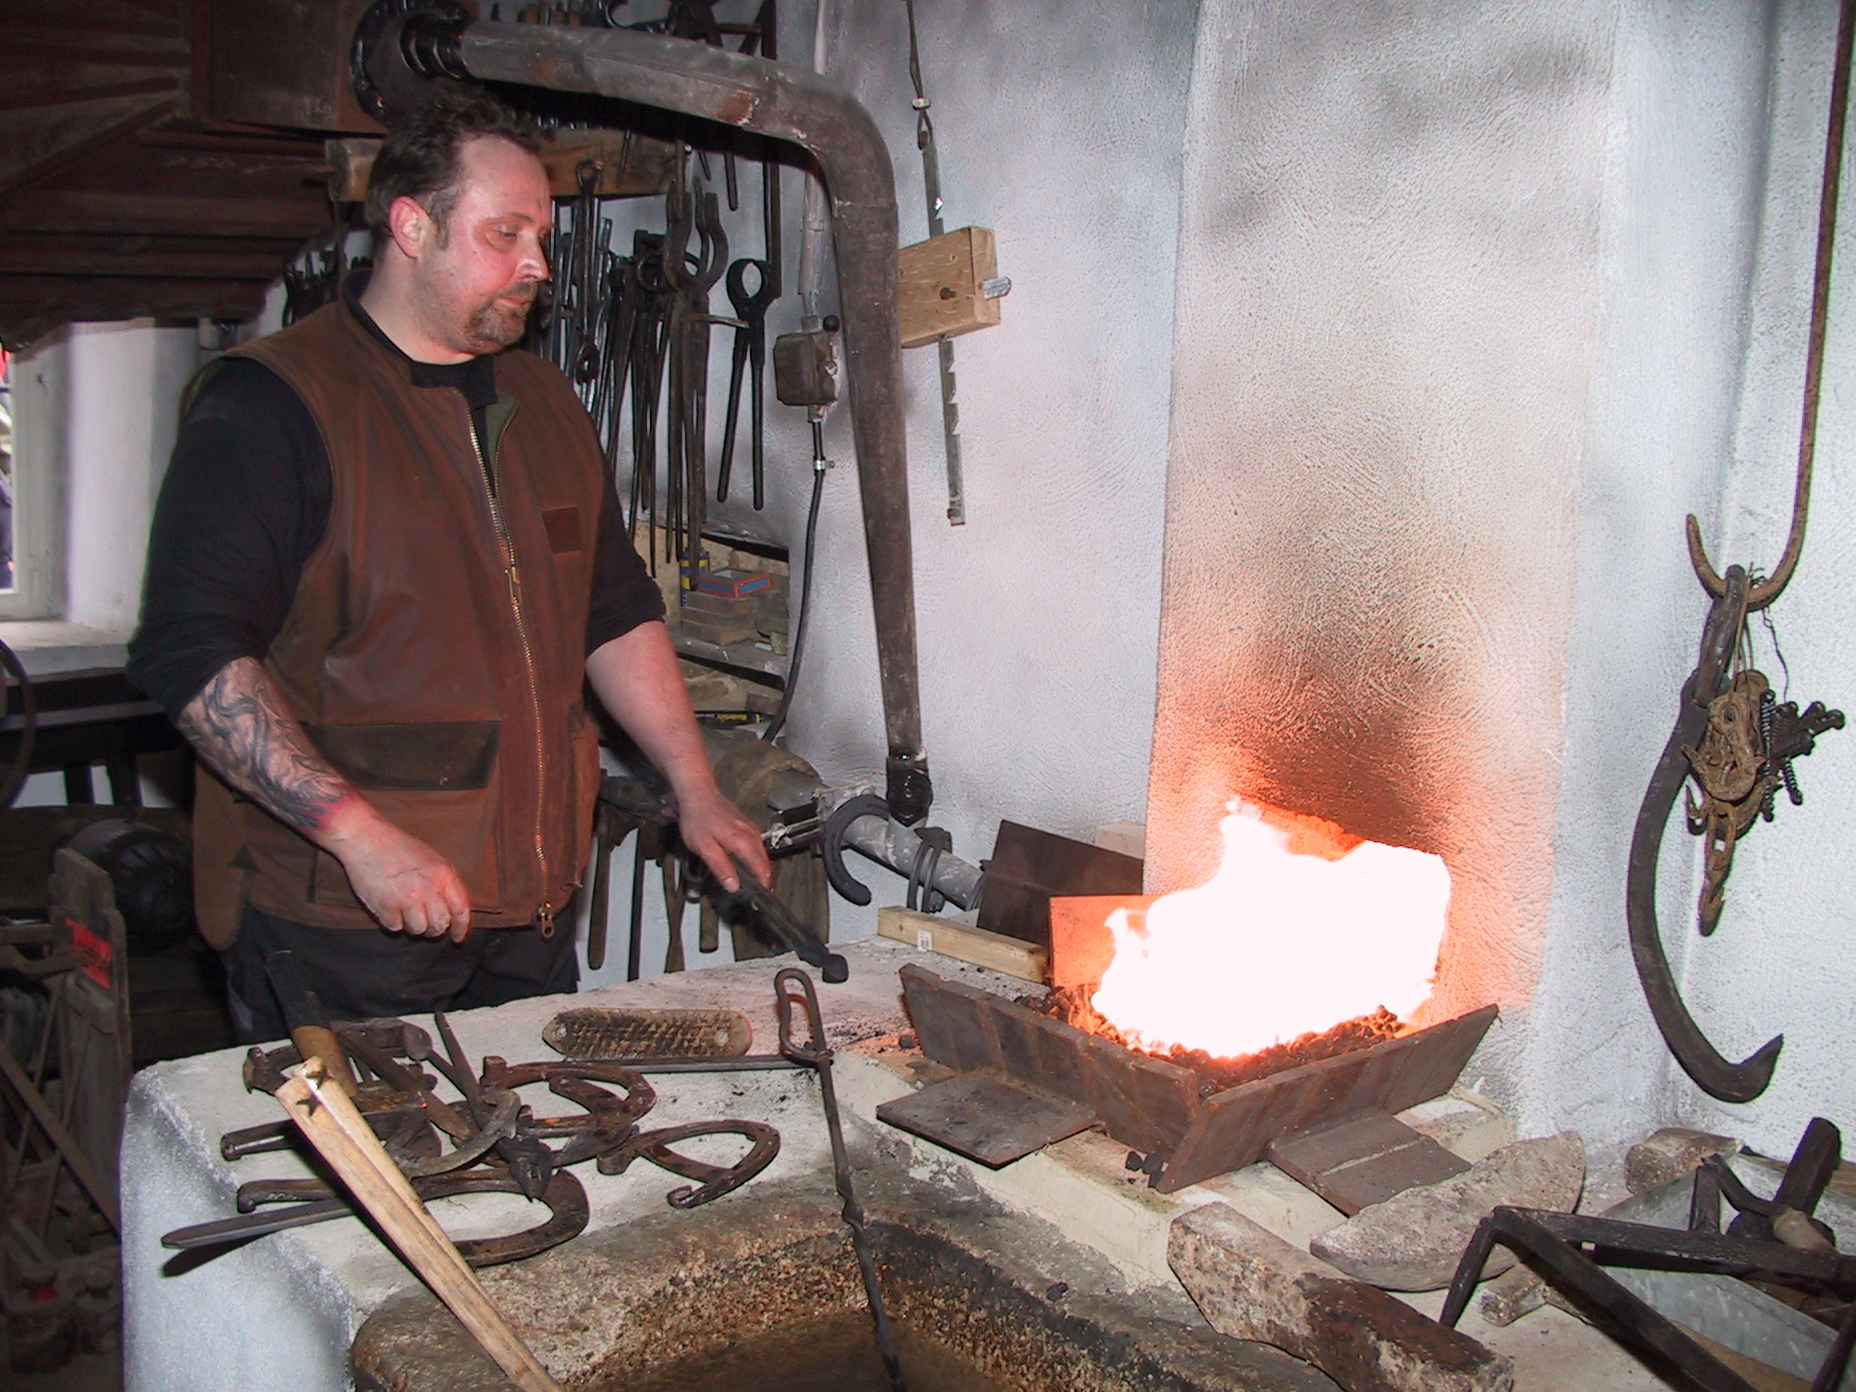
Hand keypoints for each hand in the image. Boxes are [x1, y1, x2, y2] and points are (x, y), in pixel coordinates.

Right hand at [323, 802, 473, 942]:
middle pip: (440, 925)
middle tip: (426, 924)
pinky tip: (388, 907)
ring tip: (405, 911)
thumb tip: (453, 910)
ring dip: (413, 926)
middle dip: (434, 929)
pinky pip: (395, 928)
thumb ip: (443, 882)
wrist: (365, 837)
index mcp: (443, 874)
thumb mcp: (432, 858)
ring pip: (418, 930)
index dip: (462, 927)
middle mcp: (428, 888)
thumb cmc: (398, 846)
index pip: (461, 909)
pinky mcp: (384, 906)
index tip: (458, 938)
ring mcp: (406, 899)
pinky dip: (392, 922)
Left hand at [677, 782, 772, 893]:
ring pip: (763, 853)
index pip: (761, 866)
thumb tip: (734, 885)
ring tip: (757, 883)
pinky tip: (749, 864)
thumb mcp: (703, 847)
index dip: (764, 883)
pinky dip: (757, 858)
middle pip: (765, 861)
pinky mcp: (747, 826)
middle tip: (760, 893)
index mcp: (742, 841)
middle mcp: (751, 834)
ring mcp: (751, 829)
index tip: (764, 896)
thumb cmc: (698, 820)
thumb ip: (720, 866)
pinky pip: (758, 845)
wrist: (698, 793)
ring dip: (762, 868)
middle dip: (765, 878)